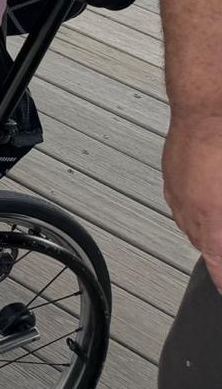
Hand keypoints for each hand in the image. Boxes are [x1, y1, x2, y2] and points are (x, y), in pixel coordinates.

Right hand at [164, 112, 221, 289]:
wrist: (208, 108)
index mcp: (212, 222)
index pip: (216, 266)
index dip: (221, 280)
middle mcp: (188, 210)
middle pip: (202, 245)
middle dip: (216, 250)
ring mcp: (176, 190)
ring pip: (189, 222)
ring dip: (206, 226)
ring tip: (218, 214)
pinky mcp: (171, 173)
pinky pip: (181, 200)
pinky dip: (196, 205)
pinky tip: (210, 192)